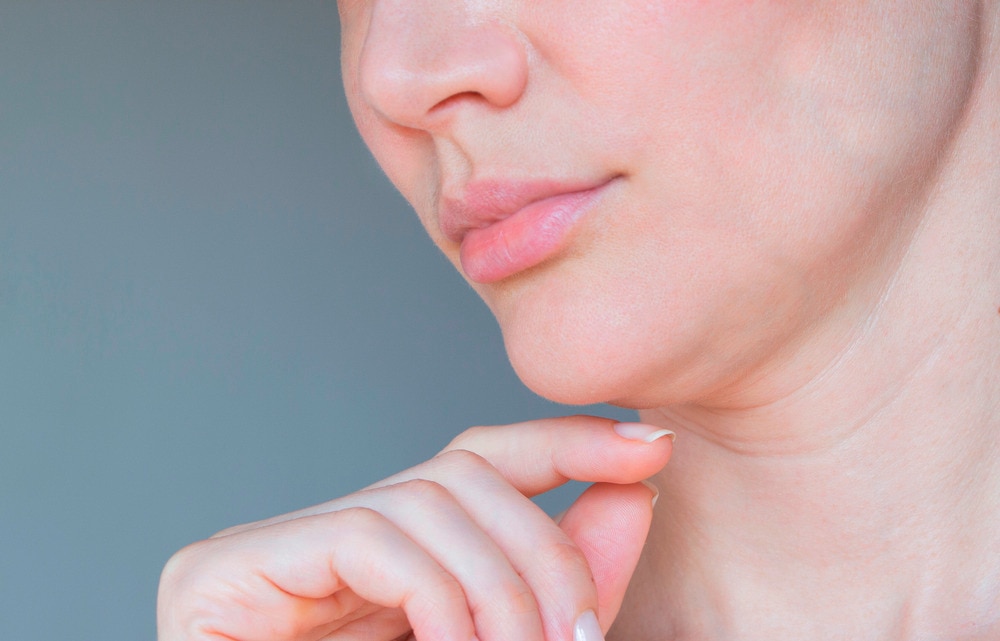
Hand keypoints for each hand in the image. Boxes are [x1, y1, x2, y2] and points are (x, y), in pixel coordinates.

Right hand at [157, 416, 672, 640]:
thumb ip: (558, 586)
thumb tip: (633, 498)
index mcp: (392, 558)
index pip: (477, 463)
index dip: (565, 443)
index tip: (649, 448)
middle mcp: (329, 538)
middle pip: (458, 473)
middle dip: (541, 545)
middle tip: (579, 632)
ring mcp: (271, 549)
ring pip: (421, 498)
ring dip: (497, 585)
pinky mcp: (219, 571)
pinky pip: (366, 536)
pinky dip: (436, 593)